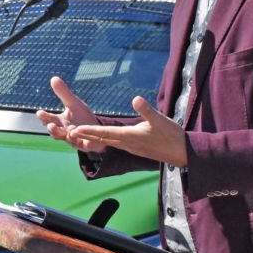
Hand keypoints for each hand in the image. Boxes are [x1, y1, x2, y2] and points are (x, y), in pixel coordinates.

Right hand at [36, 76, 106, 151]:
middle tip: (50, 125)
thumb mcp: (74, 104)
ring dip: (68, 136)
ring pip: (68, 140)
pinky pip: (84, 146)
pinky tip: (87, 141)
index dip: (44, 117)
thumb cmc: (81, 117)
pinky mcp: (85, 145)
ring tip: (70, 131)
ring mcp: (74, 140)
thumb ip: (63, 93)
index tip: (40, 113)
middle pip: (55, 133)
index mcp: (60, 121)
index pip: (49, 119)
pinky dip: (85, 144)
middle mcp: (64, 132)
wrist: (95, 131)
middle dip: (53, 130)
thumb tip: (53, 78)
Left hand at [68, 96, 188, 167]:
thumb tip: (135, 99)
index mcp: (130, 136)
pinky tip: (104, 139)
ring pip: (108, 143)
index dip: (89, 131)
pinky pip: (116, 145)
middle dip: (86, 136)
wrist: (182, 153)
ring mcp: (132, 147)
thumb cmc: (171, 136)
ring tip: (82, 136)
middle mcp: (128, 144)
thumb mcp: (160, 119)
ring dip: (94, 140)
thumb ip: (146, 110)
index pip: (105, 133)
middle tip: (69, 133)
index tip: (75, 130)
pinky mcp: (136, 148)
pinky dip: (106, 142)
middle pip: (102, 139)